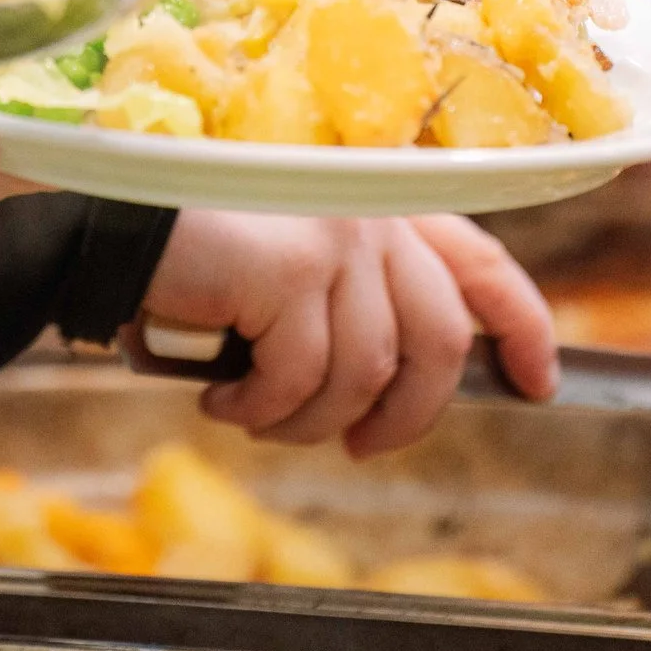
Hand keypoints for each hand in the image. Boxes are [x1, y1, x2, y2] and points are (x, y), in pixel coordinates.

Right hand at [138, 210, 555, 458]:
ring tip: (256, 415)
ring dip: (309, 419)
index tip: (537, 383)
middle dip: (406, 415)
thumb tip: (396, 388)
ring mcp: (337, 236)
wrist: (114, 220)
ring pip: (367, 372)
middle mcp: (372, 213)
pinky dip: (262, 407)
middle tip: (357, 445)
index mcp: (384, 205)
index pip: (483, 264)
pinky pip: (301, 377)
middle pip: (439, 341)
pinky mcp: (293, 269)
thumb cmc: (195, 250)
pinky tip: (222, 396)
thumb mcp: (294, 270)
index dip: (522, 327)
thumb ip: (354, 300)